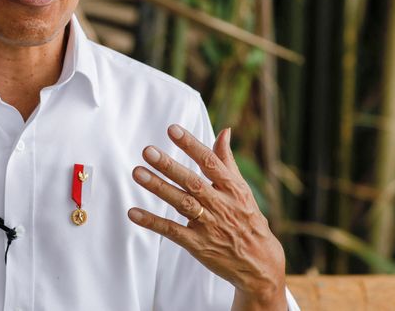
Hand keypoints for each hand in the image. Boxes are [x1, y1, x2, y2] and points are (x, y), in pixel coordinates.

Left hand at [128, 125, 285, 309]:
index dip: (191, 145)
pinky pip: (172, 231)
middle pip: (192, 182)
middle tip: (147, 151)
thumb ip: (227, 160)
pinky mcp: (198, 245)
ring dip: (158, 188)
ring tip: (137, 172)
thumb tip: (224, 130)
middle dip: (169, 166)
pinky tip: (134, 213)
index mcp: (233, 188)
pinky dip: (153, 222)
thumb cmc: (248, 220)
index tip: (172, 129)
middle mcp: (221, 205)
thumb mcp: (242, 190)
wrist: (260, 264)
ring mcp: (209, 225)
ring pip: (181, 203)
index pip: (210, 162)